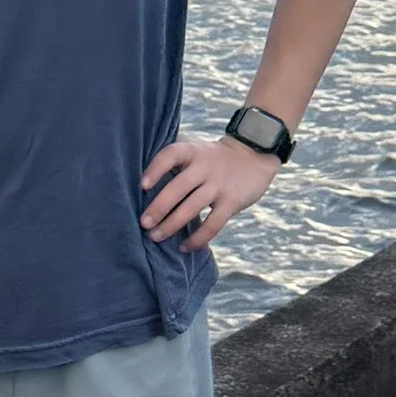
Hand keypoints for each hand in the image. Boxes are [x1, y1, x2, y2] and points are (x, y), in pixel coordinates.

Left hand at [140, 130, 279, 251]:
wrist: (254, 155)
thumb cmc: (213, 158)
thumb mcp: (196, 150)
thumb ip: (175, 161)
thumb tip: (140, 185)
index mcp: (193, 151)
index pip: (171, 155)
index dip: (155, 169)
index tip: (142, 186)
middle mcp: (205, 167)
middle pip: (179, 187)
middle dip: (159, 207)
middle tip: (144, 224)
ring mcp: (219, 185)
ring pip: (192, 208)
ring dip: (171, 225)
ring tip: (156, 237)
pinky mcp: (232, 202)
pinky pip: (212, 224)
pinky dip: (197, 239)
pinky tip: (184, 247)